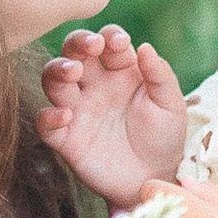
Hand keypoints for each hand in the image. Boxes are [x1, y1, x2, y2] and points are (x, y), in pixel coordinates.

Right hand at [38, 26, 189, 208]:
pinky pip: (46, 123)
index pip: (107, 42)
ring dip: (57, 71)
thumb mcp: (171, 106)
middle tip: (90, 46)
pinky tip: (65, 115)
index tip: (118, 42)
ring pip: (53, 80)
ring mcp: (78, 110)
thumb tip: (146, 47)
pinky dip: (48, 116)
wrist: (153, 180)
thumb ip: (160, 76)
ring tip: (72, 73)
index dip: (109, 36)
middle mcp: (94, 86)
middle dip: (77, 43)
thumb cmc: (164, 139)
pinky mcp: (66, 138)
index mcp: (121, 72)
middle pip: (73, 53)